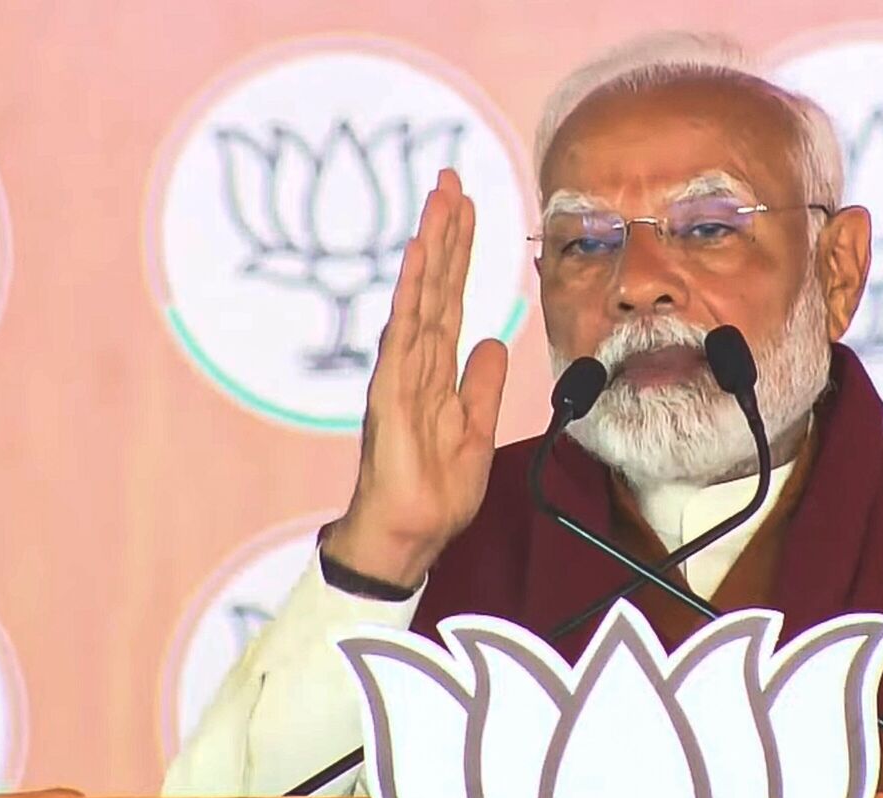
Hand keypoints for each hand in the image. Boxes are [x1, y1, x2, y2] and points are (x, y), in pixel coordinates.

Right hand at [321, 169, 507, 586]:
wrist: (411, 535)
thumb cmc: (434, 490)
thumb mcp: (475, 430)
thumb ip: (481, 386)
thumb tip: (491, 343)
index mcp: (435, 371)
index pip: (451, 300)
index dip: (460, 255)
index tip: (468, 209)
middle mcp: (414, 363)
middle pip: (434, 285)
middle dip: (444, 232)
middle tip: (451, 179)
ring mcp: (399, 374)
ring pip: (418, 298)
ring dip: (429, 249)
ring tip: (439, 201)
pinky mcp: (391, 393)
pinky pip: (404, 334)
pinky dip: (412, 293)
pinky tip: (418, 259)